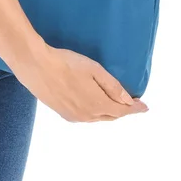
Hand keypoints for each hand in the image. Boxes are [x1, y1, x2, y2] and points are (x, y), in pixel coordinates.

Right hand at [12, 43, 147, 122]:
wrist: (36, 66)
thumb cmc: (66, 63)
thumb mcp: (93, 69)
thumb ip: (112, 86)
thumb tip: (128, 100)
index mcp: (97, 105)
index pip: (122, 110)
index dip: (135, 109)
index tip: (145, 107)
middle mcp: (87, 116)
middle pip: (110, 116)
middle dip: (122, 110)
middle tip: (131, 103)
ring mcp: (73, 116)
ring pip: (97, 117)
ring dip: (108, 111)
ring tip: (114, 103)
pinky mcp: (62, 113)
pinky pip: (85, 116)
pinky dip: (95, 112)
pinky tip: (93, 104)